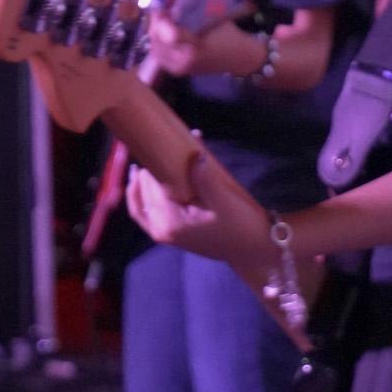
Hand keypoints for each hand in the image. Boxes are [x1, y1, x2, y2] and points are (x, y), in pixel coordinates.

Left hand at [126, 150, 272, 279]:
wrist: (251, 251)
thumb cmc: (240, 226)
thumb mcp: (224, 201)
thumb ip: (205, 178)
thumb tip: (195, 153)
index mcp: (171, 221)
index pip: (153, 185)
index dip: (155, 162)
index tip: (158, 140)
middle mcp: (161, 229)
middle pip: (144, 193)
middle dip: (149, 171)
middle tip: (157, 145)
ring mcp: (162, 234)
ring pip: (140, 203)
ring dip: (141, 183)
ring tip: (145, 158)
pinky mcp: (169, 234)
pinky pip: (145, 213)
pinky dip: (141, 197)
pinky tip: (142, 181)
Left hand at [148, 10, 260, 79]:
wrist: (237, 59)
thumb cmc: (228, 35)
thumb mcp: (216, 14)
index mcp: (194, 47)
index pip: (167, 32)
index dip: (160, 16)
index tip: (163, 4)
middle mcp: (183, 60)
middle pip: (156, 38)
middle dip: (156, 21)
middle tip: (162, 9)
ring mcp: (179, 68)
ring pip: (155, 46)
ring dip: (156, 31)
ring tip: (164, 20)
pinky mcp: (177, 71)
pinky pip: (159, 54)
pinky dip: (159, 42)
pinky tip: (165, 33)